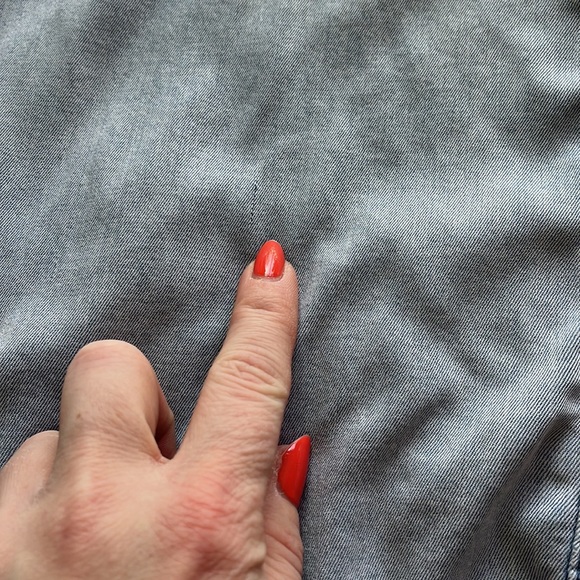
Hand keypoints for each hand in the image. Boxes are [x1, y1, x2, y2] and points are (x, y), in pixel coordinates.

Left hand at [0, 240, 309, 578]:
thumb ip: (275, 515)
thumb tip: (277, 444)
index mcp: (202, 518)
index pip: (246, 381)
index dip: (264, 316)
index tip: (270, 269)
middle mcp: (104, 512)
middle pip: (111, 366)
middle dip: (138, 399)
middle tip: (150, 458)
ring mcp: (22, 535)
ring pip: (47, 441)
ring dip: (82, 474)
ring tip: (98, 540)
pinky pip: (8, 489)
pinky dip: (38, 512)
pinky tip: (56, 564)